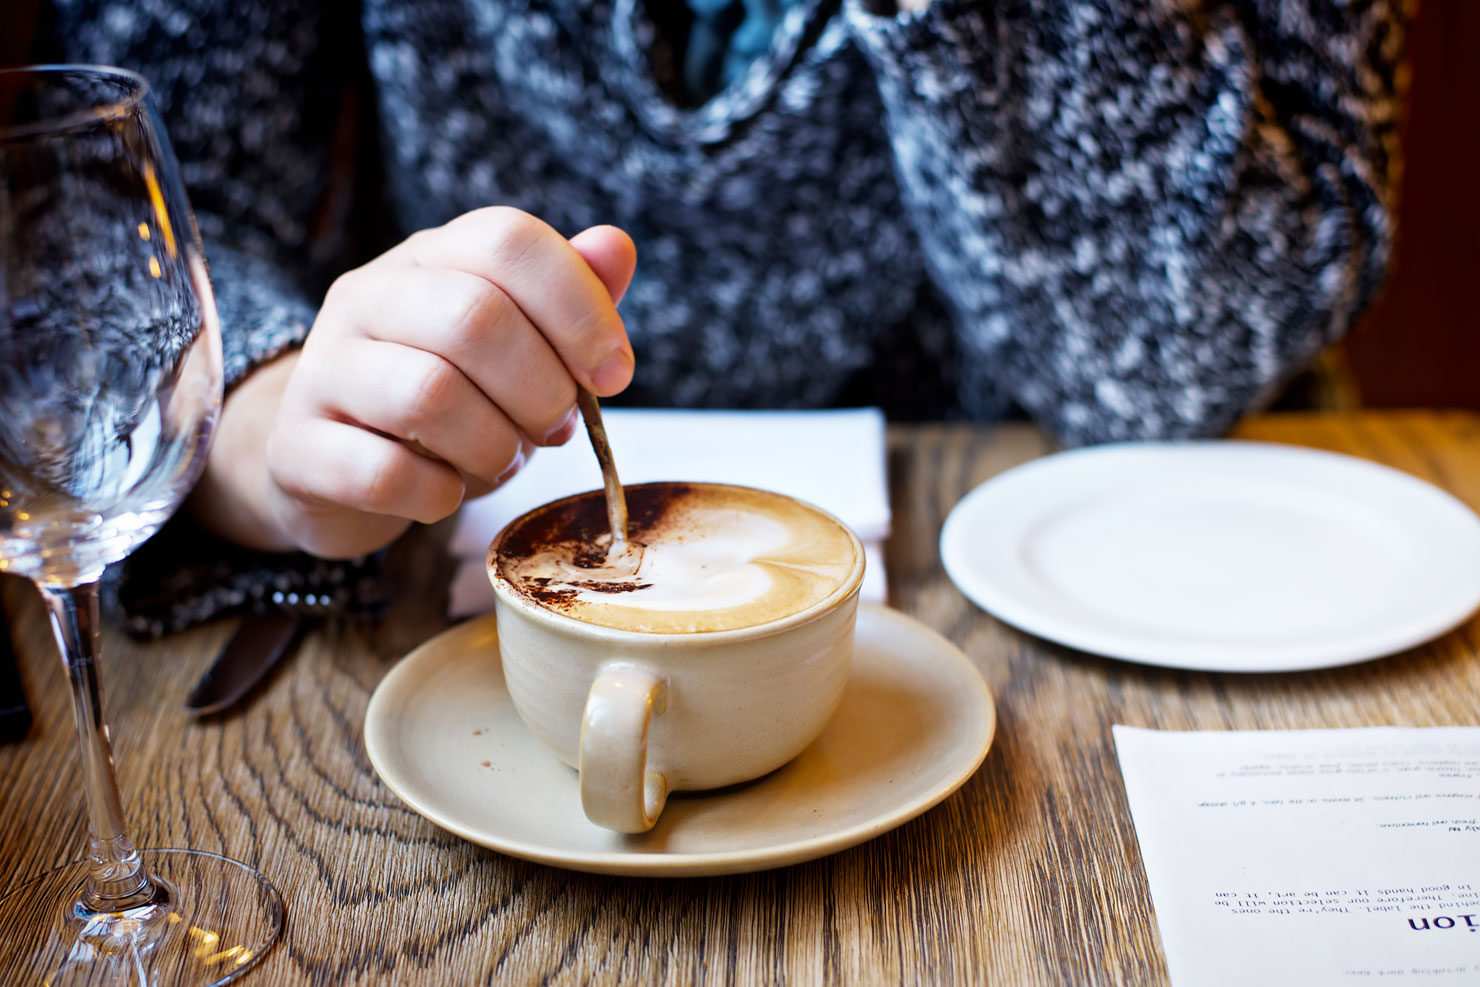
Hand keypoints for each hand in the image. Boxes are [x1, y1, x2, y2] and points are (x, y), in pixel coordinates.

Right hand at [188, 208, 636, 557]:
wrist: (333, 461)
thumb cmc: (447, 396)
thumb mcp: (519, 342)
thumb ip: (570, 296)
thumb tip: (616, 247)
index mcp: (430, 258)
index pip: (507, 241)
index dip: (579, 308)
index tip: (615, 375)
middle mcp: (367, 297)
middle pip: (473, 318)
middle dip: (541, 389)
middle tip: (555, 429)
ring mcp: (322, 370)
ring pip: (427, 395)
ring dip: (493, 446)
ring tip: (502, 460)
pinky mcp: (297, 447)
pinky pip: (381, 472)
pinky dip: (436, 494)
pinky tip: (445, 493)